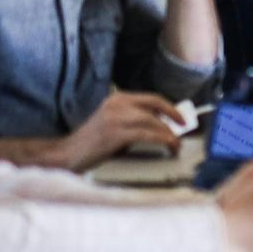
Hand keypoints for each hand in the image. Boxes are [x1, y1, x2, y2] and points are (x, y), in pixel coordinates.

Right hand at [60, 90, 184, 168]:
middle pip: (154, 104)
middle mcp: (117, 104)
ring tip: (176, 143)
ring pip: (152, 120)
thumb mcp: (115, 123)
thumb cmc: (92, 142)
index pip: (151, 98)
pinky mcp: (115, 133)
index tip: (180, 117)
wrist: (68, 153)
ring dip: (169, 133)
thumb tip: (162, 126)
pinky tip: (168, 145)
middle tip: (184, 128)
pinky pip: (146, 134)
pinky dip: (162, 140)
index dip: (169, 107)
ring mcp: (115, 117)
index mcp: (118, 98)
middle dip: (174, 116)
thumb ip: (135, 121)